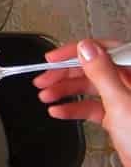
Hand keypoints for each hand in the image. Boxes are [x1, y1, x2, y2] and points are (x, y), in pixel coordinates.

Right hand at [34, 39, 130, 166]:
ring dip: (65, 91)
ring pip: (89, 88)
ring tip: (46, 96)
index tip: (53, 59)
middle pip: (92, 69)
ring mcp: (123, 99)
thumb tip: (86, 49)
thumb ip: (103, 73)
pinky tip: (59, 112)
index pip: (102, 50)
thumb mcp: (121, 102)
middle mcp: (129, 83)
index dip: (75, 52)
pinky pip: (91, 107)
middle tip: (43, 80)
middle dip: (65, 74)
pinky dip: (73, 109)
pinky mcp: (117, 117)